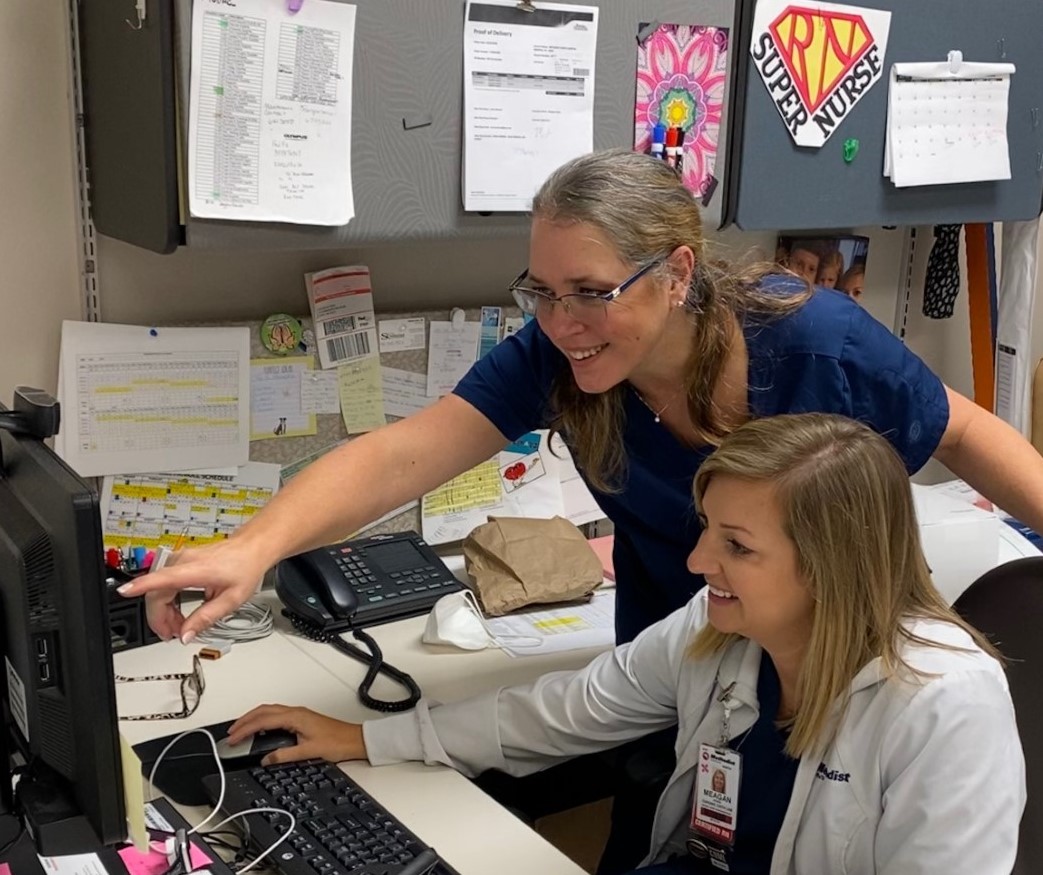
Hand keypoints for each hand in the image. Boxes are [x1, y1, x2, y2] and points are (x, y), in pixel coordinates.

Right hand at [118, 539, 269, 643]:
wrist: (251, 548)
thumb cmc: (245, 568)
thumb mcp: (232, 599)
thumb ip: (206, 618)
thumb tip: (185, 634)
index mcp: (196, 570)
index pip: (162, 579)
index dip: (140, 587)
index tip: (124, 593)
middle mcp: (184, 561)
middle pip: (157, 591)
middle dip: (159, 618)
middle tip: (171, 635)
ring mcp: (181, 560)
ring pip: (159, 589)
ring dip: (164, 611)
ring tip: (178, 627)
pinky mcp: (181, 562)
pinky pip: (165, 584)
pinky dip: (168, 601)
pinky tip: (178, 614)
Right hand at [228, 704, 366, 765]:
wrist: (354, 739)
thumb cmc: (337, 742)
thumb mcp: (309, 752)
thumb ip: (285, 755)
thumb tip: (266, 759)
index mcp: (294, 717)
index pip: (262, 720)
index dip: (245, 729)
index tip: (233, 738)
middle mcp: (295, 712)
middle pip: (262, 711)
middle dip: (244, 721)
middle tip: (231, 733)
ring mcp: (298, 714)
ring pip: (269, 711)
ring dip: (253, 719)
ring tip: (240, 730)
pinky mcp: (301, 719)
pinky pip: (276, 715)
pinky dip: (263, 720)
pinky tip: (260, 729)